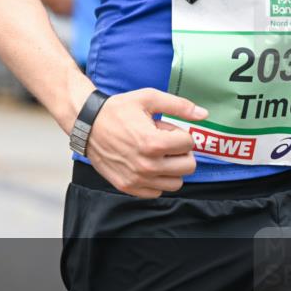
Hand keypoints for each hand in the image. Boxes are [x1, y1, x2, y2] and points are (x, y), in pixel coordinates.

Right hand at [86, 88, 207, 197]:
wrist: (86, 124)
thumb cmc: (117, 110)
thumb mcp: (147, 99)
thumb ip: (178, 105)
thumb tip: (204, 114)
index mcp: (153, 143)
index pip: (189, 143)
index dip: (179, 133)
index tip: (164, 128)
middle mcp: (147, 165)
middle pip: (188, 166)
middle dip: (180, 152)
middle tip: (165, 143)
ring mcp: (137, 178)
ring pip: (176, 183)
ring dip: (171, 169)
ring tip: (157, 155)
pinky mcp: (128, 186)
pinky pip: (157, 192)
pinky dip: (157, 180)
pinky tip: (147, 165)